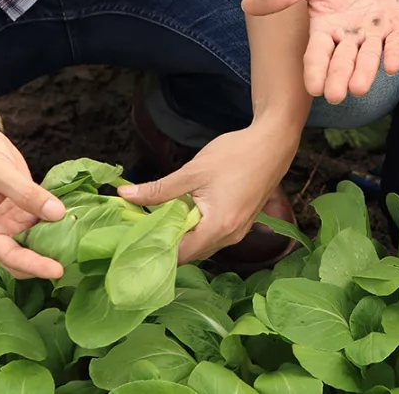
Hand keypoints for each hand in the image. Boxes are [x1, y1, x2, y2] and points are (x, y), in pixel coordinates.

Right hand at [0, 120, 65, 278]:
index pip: (8, 255)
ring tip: (81, 244)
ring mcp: (10, 218)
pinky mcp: (22, 207)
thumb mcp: (0, 172)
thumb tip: (58, 213)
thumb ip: (27, 194)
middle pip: (22, 254)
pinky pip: (42, 218)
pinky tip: (77, 221)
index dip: (33, 265)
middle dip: (45, 259)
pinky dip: (57, 220)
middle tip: (75, 260)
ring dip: (55, 241)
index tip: (57, 271)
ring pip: (35, 238)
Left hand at [117, 121, 298, 262]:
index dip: (155, 248)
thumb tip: (124, 195)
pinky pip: (214, 234)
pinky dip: (197, 227)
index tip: (133, 237)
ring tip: (159, 216)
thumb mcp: (192, 172)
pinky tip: (184, 209)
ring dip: (182, 234)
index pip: (180, 254)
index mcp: (218, 227)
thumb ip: (158, 189)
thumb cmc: (236, 155)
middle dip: (166, 242)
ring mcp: (239, 230)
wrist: (274, 144)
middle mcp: (231, 236)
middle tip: (140, 226)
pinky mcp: (242, 222)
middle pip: (191, 253)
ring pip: (202, 243)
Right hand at [241, 0, 398, 103]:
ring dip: (365, 72)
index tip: (313, 88)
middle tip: (334, 96)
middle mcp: (350, 38)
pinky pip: (397, 44)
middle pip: (343, 62)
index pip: (318, 54)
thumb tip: (247, 4)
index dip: (316, 71)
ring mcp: (376, 35)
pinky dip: (395, 54)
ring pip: (369, 58)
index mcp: (326, 30)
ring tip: (359, 88)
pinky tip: (391, 66)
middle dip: (339, 78)